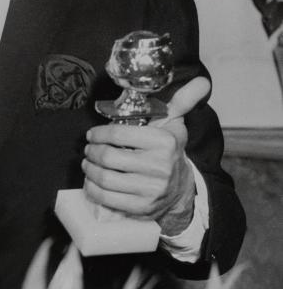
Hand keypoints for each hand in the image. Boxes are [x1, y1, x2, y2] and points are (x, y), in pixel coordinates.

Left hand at [82, 76, 209, 234]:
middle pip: (109, 158)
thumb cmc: (169, 152)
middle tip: (88, 149)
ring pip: (106, 178)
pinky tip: (92, 181)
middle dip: (92, 152)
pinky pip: (108, 198)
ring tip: (87, 164)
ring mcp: (152, 190)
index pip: (119, 134)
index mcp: (164, 143)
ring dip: (89, 170)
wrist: (181, 189)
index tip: (92, 134)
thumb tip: (201, 81)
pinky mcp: (142, 208)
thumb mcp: (174, 125)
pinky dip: (93, 189)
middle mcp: (160, 167)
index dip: (99, 134)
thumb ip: (182, 101)